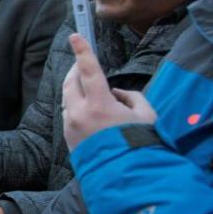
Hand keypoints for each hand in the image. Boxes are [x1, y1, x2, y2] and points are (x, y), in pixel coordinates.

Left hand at [62, 34, 156, 150]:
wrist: (126, 177)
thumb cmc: (140, 144)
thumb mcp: (145, 115)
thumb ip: (131, 96)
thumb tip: (115, 93)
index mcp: (99, 104)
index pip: (87, 70)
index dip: (82, 51)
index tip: (75, 36)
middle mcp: (80, 113)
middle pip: (70, 82)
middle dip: (75, 70)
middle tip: (81, 63)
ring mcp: (71, 126)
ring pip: (67, 99)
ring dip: (76, 90)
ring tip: (91, 90)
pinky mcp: (68, 138)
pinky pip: (69, 115)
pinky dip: (76, 107)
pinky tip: (90, 112)